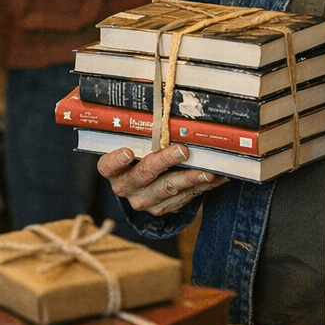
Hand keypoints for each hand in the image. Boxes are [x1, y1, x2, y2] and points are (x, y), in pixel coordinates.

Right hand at [97, 143, 228, 216]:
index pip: (108, 166)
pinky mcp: (161, 209)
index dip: (117, 160)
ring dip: (191, 179)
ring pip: (168, 189)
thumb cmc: (140, 156)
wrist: (142, 185)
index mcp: (113, 170)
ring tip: (208, 171)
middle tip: (183, 151)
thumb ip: (145, 136)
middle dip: (165, 161)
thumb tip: (169, 115)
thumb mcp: (136, 146)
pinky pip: (183, 199)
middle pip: (145, 174)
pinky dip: (201, 187)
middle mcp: (126, 187)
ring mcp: (144, 201)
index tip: (129, 152)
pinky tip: (215, 179)